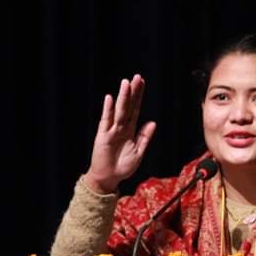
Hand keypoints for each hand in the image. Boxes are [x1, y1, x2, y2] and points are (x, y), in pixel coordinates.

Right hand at [84, 74, 156, 193]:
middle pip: (128, 106)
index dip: (139, 97)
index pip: (136, 109)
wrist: (109, 178)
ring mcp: (111, 130)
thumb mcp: (139, 152)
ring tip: (126, 83)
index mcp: (131, 130)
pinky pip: (106, 121)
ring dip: (122, 97)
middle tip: (137, 77)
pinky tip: (110, 99)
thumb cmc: (123, 166)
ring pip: (119, 111)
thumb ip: (145, 137)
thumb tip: (153, 122)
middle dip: (132, 92)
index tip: (142, 83)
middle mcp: (121, 127)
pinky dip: (108, 110)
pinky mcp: (102, 136)